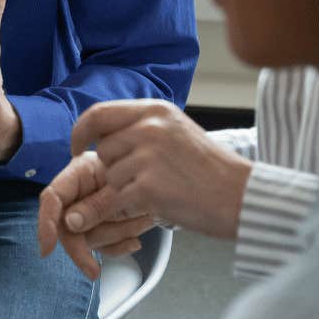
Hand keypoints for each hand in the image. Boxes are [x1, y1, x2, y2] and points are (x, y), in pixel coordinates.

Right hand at [37, 151, 157, 277]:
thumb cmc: (146, 171)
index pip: (52, 198)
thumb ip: (97, 205)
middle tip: (93, 271)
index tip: (47, 249)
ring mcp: (90, 212)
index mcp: (79, 173)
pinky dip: (119, 246)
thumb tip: (70, 223)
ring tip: (144, 220)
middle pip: (68, 227)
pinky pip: (103, 246)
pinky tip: (135, 242)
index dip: (46, 223)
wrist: (167, 180)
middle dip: (83, 248)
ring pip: (88, 238)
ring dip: (116, 235)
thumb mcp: (124, 186)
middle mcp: (80, 194)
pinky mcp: (102, 226)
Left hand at [53, 99, 251, 242]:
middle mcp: (149, 127)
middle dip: (114, 169)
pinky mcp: (148, 187)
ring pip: (110, 177)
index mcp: (155, 110)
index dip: (81, 132)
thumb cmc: (210, 170)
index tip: (77, 148)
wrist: (241, 196)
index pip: (98, 113)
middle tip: (143, 180)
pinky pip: (117, 200)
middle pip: (103, 150)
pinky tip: (156, 204)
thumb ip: (141, 129)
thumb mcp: (176, 132)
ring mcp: (148, 156)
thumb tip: (101, 137)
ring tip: (160, 189)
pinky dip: (129, 208)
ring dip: (126, 189)